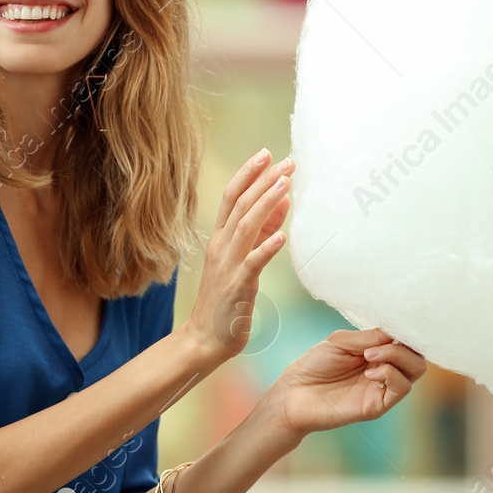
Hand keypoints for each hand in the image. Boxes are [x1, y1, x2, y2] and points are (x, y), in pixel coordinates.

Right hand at [181, 148, 293, 365]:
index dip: (248, 173)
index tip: (267, 154)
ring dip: (267, 203)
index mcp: (220, 238)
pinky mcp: (238, 286)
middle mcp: (221, 246)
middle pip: (240, 205)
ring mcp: (228, 265)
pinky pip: (253, 263)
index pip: (232, 197)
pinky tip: (282, 235)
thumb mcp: (243, 258)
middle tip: (286, 162)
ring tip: (286, 185)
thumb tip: (282, 200)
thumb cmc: (226, 299)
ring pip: (247, 226)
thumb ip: (262, 229)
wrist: (206, 338)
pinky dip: (267, 247)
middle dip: (263, 181)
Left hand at [269, 328, 426, 436]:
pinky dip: (391, 373)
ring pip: (416, 369)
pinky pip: (402, 388)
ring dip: (397, 356)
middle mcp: (384, 368)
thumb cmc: (314, 365)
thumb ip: (369, 337)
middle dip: (404, 344)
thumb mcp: (341, 341)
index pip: (406, 340)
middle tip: (376, 345)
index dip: (405, 331)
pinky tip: (369, 371)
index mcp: (376, 351)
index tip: (395, 324)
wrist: (294, 393)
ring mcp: (383, 387)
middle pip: (417, 354)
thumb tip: (396, 332)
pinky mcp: (379, 404)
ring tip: (369, 356)